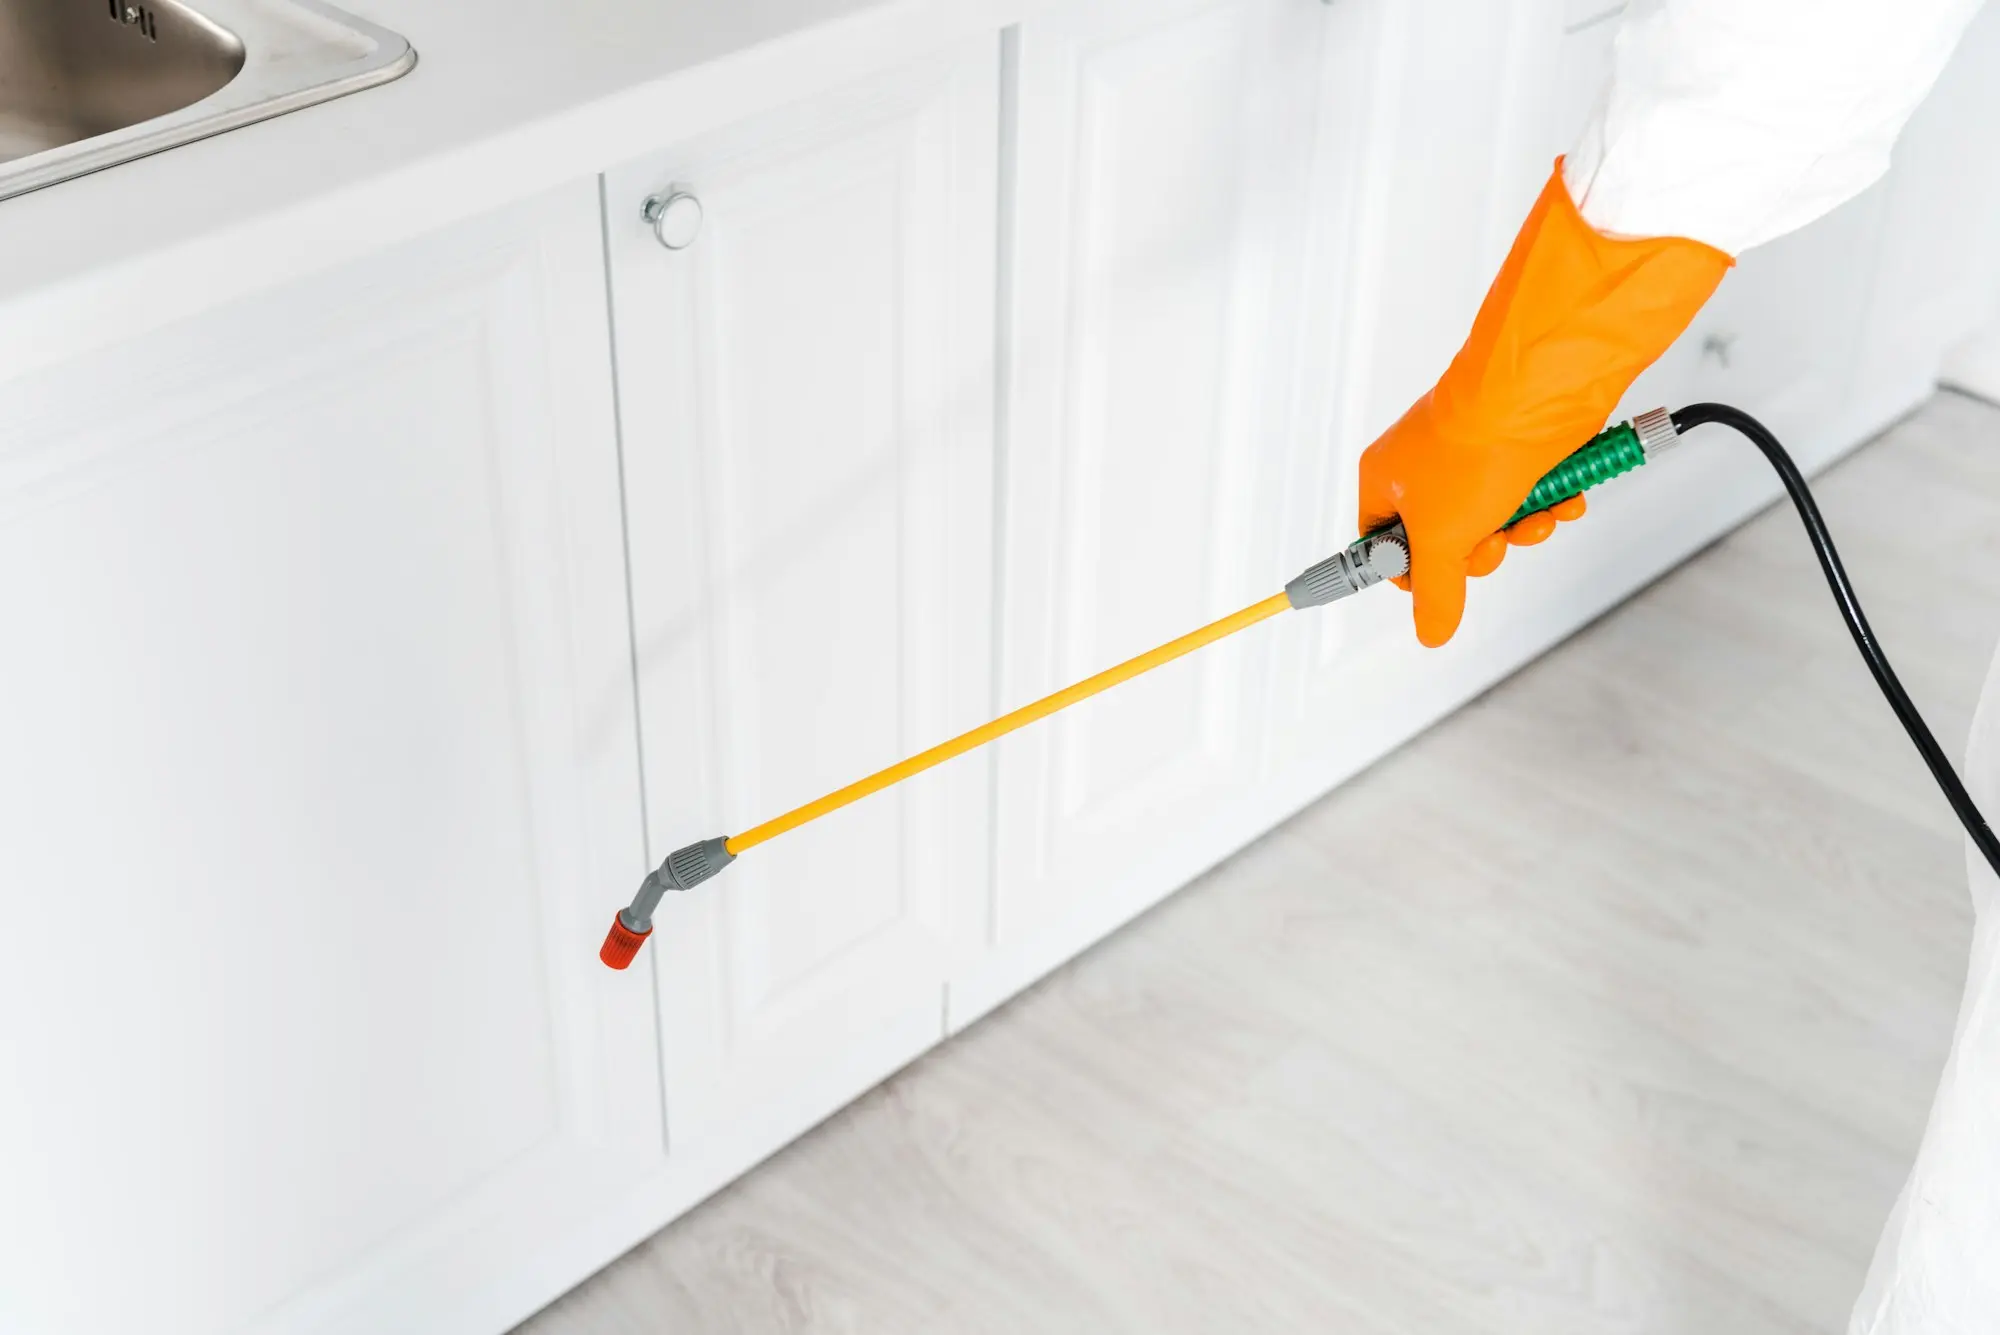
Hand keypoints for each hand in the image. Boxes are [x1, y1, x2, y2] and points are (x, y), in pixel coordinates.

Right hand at [1358, 394, 1589, 646]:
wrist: (1538, 391)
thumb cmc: (1473, 451)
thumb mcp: (1442, 539)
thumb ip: (1434, 592)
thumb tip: (1431, 634)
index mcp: (1385, 479)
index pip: (1382, 544)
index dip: (1412, 571)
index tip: (1439, 579)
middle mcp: (1423, 466)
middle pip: (1443, 540)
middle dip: (1478, 551)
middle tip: (1492, 540)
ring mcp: (1471, 456)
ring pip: (1490, 521)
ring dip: (1520, 530)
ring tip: (1535, 518)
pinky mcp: (1514, 448)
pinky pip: (1525, 494)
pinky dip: (1547, 505)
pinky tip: (1561, 498)